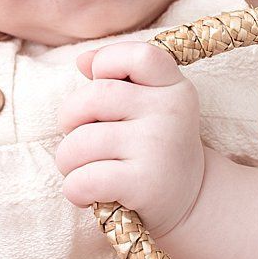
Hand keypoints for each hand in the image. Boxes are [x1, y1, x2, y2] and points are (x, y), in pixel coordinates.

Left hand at [53, 39, 206, 236]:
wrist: (190, 202)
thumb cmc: (155, 148)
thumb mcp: (149, 107)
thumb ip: (118, 78)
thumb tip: (82, 60)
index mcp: (172, 86)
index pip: (137, 55)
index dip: (106, 62)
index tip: (99, 84)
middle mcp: (170, 112)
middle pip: (93, 97)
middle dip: (69, 118)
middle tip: (77, 138)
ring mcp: (158, 147)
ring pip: (80, 143)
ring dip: (67, 161)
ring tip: (81, 170)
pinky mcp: (144, 184)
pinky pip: (83, 180)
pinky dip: (74, 190)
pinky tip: (87, 194)